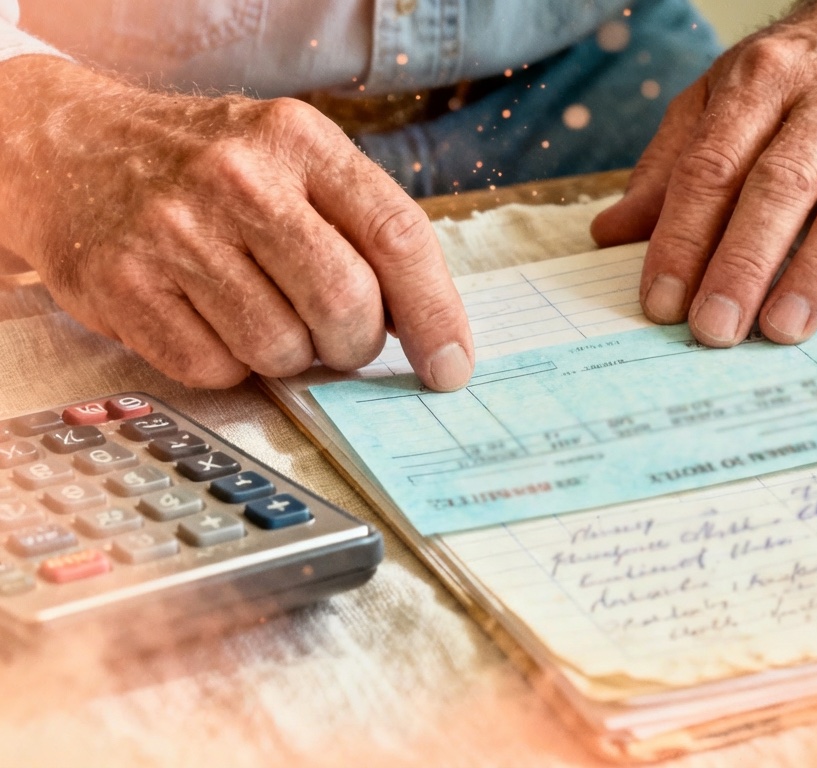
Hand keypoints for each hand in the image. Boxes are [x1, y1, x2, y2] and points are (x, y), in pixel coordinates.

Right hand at [0, 56, 472, 389]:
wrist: (67, 147)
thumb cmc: (207, 166)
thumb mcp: (290, 157)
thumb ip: (359, 225)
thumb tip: (426, 327)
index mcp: (299, 140)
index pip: (397, 236)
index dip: (435, 314)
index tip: (451, 365)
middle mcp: (238, 179)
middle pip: (346, 304)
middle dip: (354, 344)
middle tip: (338, 338)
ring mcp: (174, 231)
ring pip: (281, 350)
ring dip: (288, 356)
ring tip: (260, 313)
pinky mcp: (122, 284)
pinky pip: (214, 370)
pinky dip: (226, 365)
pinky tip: (209, 321)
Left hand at [591, 0, 816, 345]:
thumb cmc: (809, 68)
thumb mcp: (727, 93)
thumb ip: (673, 163)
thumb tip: (612, 233)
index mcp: (763, 78)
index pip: (713, 166)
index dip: (683, 238)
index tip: (662, 301)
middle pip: (781, 185)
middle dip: (743, 264)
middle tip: (716, 328)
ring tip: (783, 329)